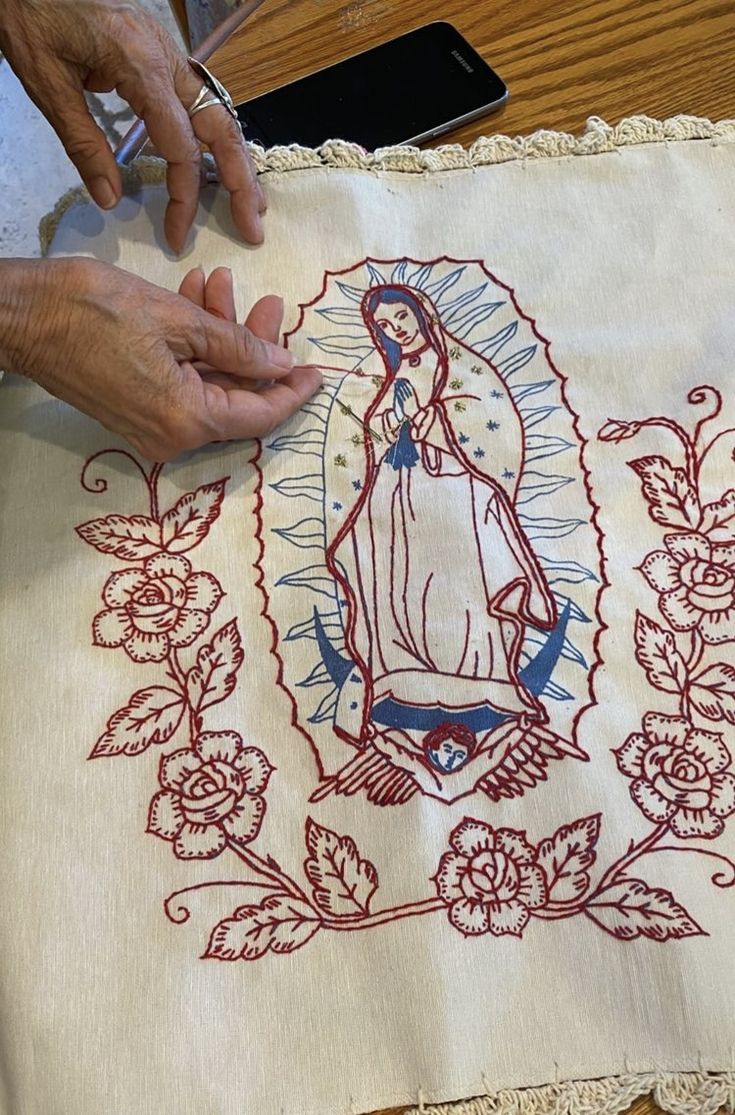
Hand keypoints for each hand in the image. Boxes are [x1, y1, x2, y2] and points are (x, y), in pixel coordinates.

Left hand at [0, 0, 263, 251]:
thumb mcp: (49, 86)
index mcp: (143, 68)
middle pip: (220, 129)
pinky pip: (201, 97)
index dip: (184, 198)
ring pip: (220, 112)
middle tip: (253, 226)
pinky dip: (218, 134)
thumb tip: (110, 199)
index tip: (176, 235)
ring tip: (252, 199)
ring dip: (239, 159)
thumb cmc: (33, 19)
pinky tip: (225, 157)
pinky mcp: (161, 52)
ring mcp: (169, 52)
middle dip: (241, 182)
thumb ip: (83, 145)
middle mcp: (168, 59)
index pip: (181, 148)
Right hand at [0, 257, 321, 459]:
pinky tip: (197, 297)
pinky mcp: (135, 410)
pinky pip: (181, 382)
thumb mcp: (177, 320)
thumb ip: (237, 347)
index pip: (259, 415)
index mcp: (187, 420)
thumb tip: (279, 365)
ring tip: (222, 284)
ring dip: (221, 336)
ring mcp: (151, 426)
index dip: (292, 391)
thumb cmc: (93, 311)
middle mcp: (172, 436)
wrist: (22, 315)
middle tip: (269, 304)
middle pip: (235, 397)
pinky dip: (194, 345)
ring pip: (208, 384)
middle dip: (255, 347)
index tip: (316, 369)